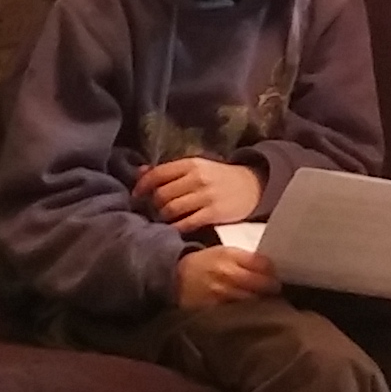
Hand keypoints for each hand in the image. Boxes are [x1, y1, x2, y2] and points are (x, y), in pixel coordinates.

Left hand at [135, 155, 267, 229]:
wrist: (252, 186)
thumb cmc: (218, 178)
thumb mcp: (196, 167)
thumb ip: (169, 171)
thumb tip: (139, 172)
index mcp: (190, 163)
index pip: (157, 174)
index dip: (142, 186)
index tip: (137, 195)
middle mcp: (197, 178)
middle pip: (161, 195)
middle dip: (154, 204)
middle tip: (155, 210)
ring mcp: (205, 196)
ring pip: (170, 210)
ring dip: (163, 217)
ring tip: (165, 219)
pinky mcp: (213, 213)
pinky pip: (186, 224)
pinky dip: (177, 228)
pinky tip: (177, 228)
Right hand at [176, 244, 280, 307]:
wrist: (175, 278)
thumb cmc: (204, 263)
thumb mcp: (223, 252)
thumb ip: (246, 259)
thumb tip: (273, 269)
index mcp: (230, 255)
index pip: (262, 263)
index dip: (274, 271)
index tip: (278, 276)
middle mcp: (227, 274)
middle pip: (261, 284)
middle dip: (272, 288)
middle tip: (276, 292)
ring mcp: (221, 294)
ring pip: (252, 300)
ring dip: (262, 302)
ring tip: (267, 304)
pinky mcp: (215, 310)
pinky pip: (238, 313)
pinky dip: (247, 313)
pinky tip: (251, 314)